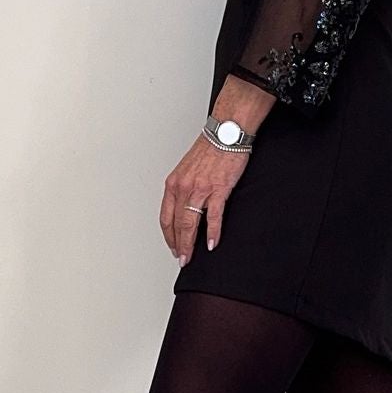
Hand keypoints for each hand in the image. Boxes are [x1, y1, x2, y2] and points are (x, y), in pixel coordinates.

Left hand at [161, 138, 249, 262]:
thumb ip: (184, 189)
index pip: (166, 216)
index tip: (172, 246)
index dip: (168, 235)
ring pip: (190, 223)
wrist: (225, 133)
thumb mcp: (187, 169)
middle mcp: (183, 187)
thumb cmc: (210, 149)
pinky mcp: (218, 189)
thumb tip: (184, 208)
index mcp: (174, 183)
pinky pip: (213, 216)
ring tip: (191, 256)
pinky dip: (212, 232)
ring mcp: (200, 189)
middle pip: (177, 224)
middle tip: (182, 258)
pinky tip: (212, 243)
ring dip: (190, 244)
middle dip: (178, 244)